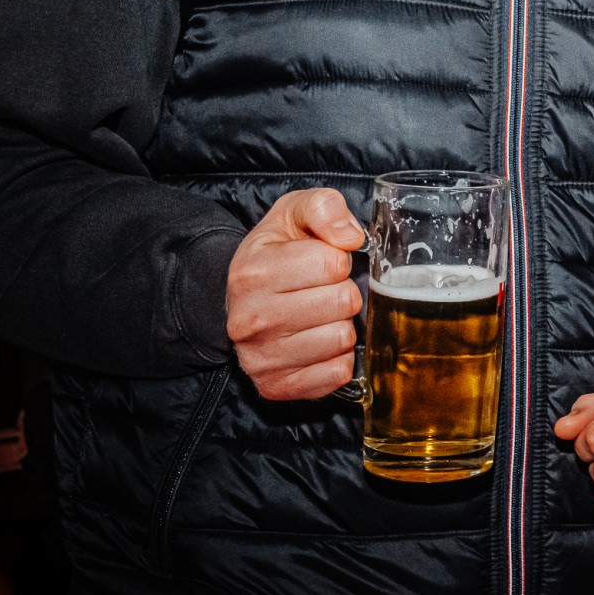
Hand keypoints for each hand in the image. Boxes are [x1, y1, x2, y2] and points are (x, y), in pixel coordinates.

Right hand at [226, 187, 366, 399]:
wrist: (242, 296)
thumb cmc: (277, 252)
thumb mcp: (294, 213)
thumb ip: (324, 207)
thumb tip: (351, 237)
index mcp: (251, 273)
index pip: (333, 264)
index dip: (338, 260)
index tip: (322, 263)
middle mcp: (249, 320)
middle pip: (342, 302)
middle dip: (343, 291)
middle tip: (322, 290)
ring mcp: (260, 359)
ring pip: (342, 339)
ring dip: (341, 325)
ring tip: (318, 315)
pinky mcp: (275, 387)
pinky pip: (337, 374)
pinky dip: (338, 358)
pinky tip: (318, 342)